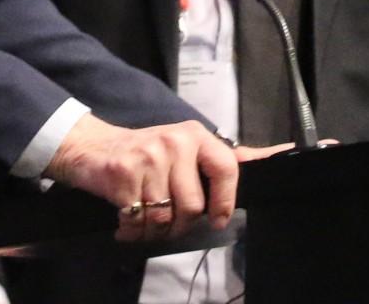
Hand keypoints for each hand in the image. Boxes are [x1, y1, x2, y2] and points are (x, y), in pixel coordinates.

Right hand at [44, 116, 240, 243]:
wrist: (92, 146)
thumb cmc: (144, 152)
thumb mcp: (185, 148)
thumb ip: (222, 160)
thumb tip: (276, 155)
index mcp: (195, 135)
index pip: (226, 168)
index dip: (225, 201)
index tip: (218, 219)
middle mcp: (175, 142)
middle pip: (193, 206)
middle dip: (180, 225)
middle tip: (166, 220)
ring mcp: (149, 158)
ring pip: (166, 219)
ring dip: (154, 232)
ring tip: (145, 222)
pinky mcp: (124, 175)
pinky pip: (139, 222)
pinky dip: (133, 232)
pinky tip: (128, 222)